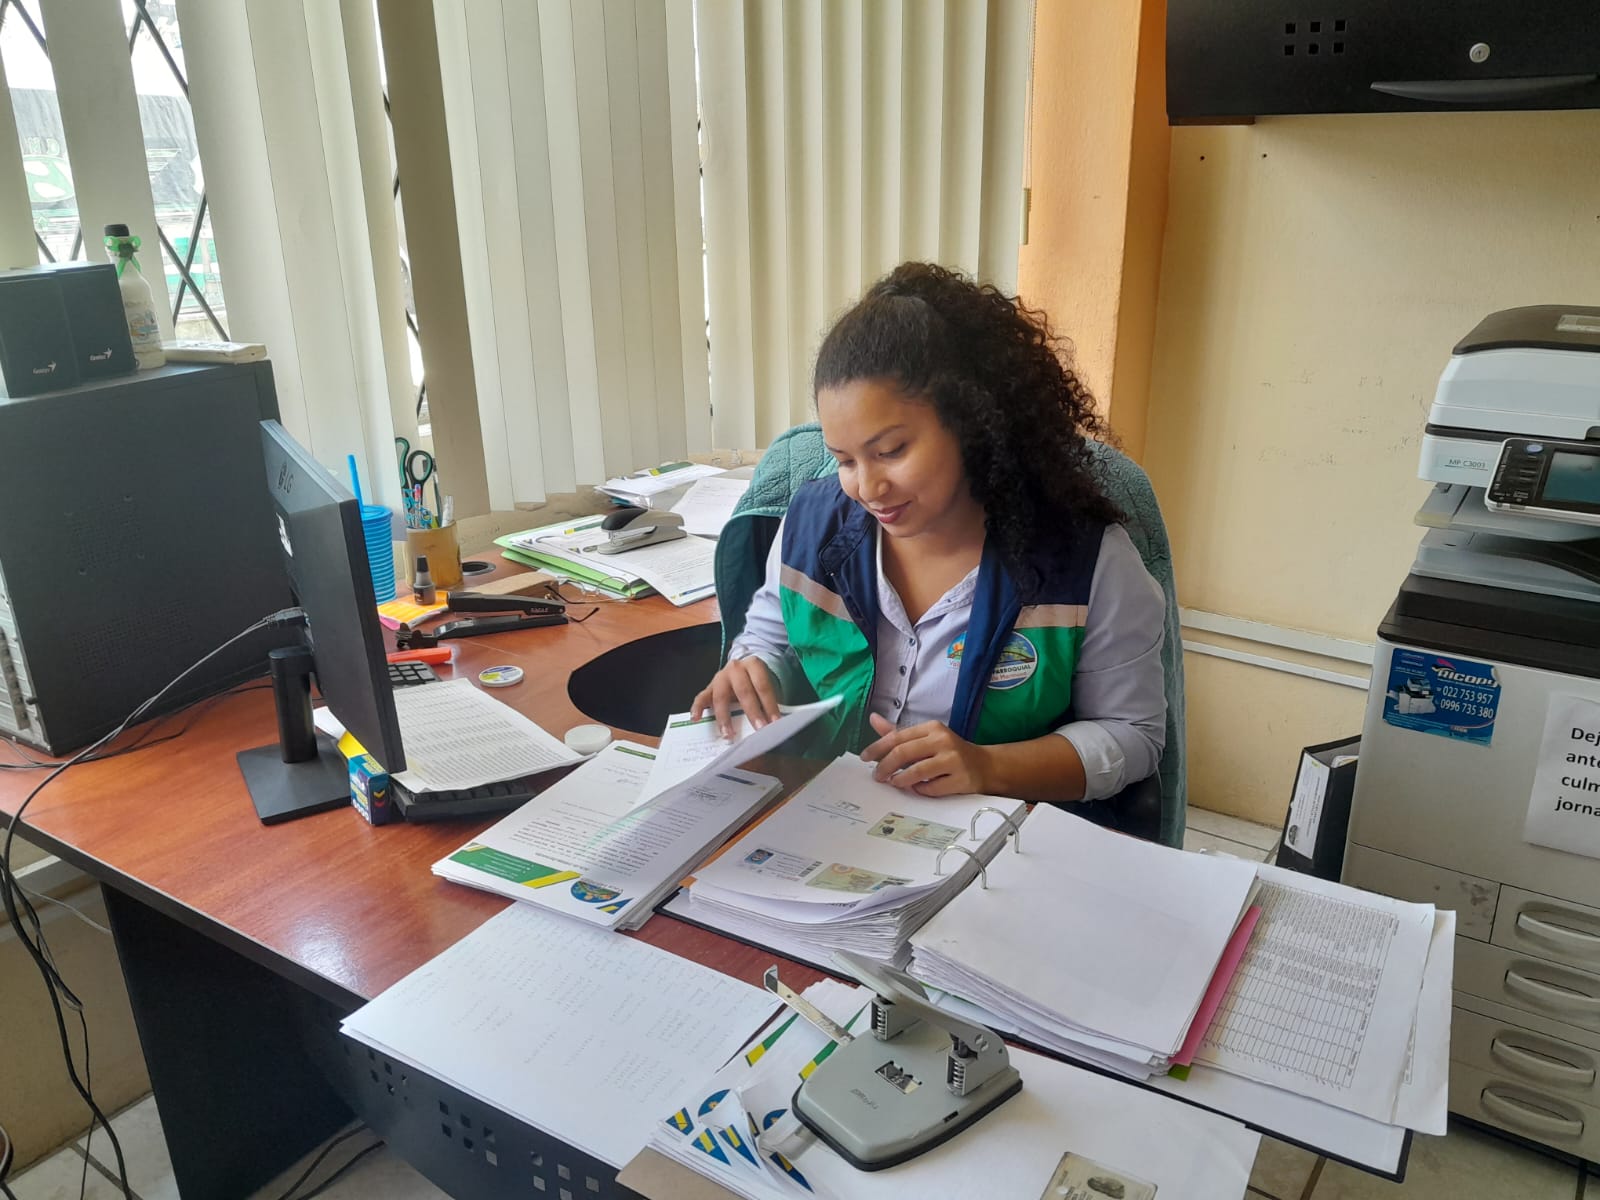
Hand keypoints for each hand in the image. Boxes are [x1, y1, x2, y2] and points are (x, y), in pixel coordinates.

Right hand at [690, 657, 779, 737]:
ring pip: (721, 697)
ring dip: (725, 717)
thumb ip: (768, 703)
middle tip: (759, 729)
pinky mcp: (708, 687)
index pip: (763, 686)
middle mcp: (736, 668)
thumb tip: (774, 727)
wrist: (741, 671)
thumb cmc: (756, 684)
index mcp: (754, 665)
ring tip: (728, 735)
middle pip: (744, 691)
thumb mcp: (764, 687)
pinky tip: (696, 719)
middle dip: (752, 712)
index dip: (770, 705)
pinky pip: (701, 697)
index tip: (775, 723)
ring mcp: (720, 677)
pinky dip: (697, 708)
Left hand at [860, 713, 991, 795]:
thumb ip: (898, 733)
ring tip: (894, 783)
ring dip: (900, 780)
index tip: (864, 757)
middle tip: (877, 776)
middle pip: (904, 753)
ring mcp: (953, 760)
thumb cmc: (950, 752)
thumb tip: (873, 719)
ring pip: (917, 772)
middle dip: (885, 766)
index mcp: (932, 728)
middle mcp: (943, 740)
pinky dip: (920, 790)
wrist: (985, 766)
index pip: (898, 736)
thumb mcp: (926, 738)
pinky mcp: (960, 779)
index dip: (877, 748)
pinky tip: (917, 789)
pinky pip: (932, 788)